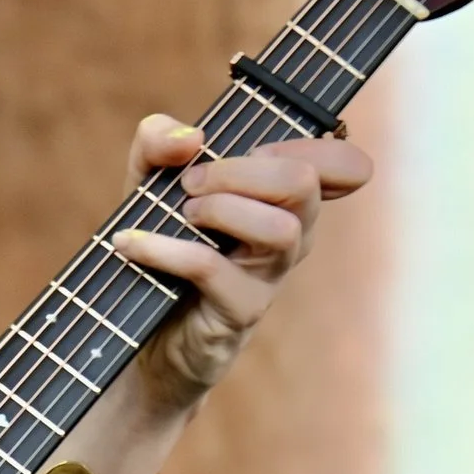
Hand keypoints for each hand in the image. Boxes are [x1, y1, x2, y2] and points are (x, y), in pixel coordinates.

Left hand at [110, 114, 372, 409]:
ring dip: (221, 208)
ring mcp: (269, 277)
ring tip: (180, 214)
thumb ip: (158, 144)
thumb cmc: (161, 249)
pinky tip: (130, 243)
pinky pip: (213, 269)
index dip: (314, 147)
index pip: (342, 167)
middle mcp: (289, 237)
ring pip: (281, 229)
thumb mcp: (149, 184)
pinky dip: (166, 248)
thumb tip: (189, 137)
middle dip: (240, 170)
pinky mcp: (239, 313)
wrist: (144, 336)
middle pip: (303, 183)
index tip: (254, 149)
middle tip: (192, 184)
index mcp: (283, 201)